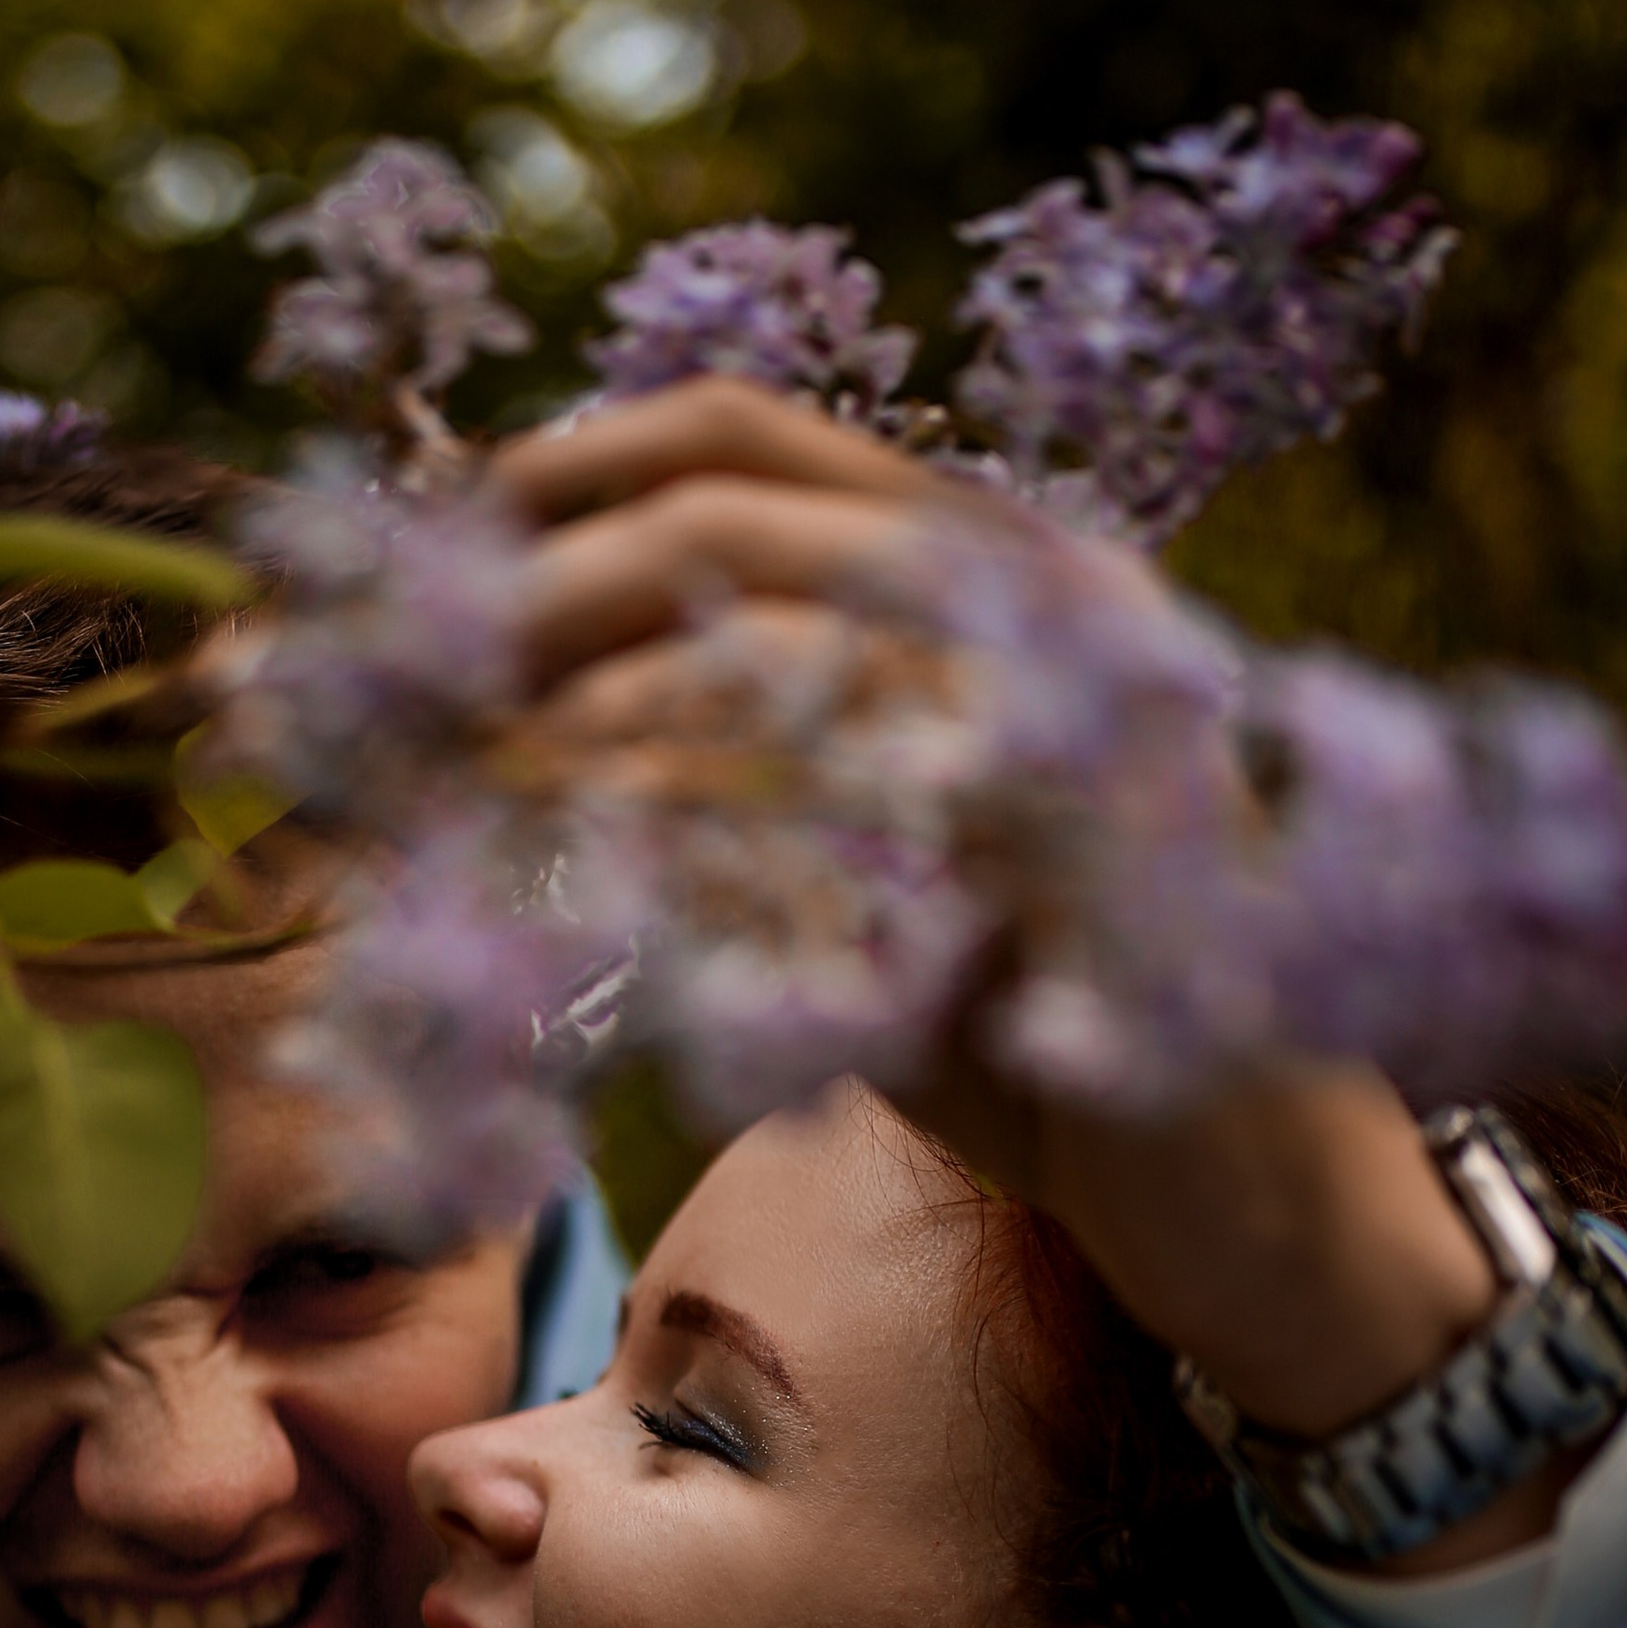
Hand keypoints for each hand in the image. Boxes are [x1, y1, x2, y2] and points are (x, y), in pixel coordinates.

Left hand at [489, 385, 1580, 1562]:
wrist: (1245, 1193)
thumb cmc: (1039, 1040)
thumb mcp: (853, 878)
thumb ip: (727, 781)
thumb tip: (499, 743)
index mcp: (986, 562)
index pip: (741, 434)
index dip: (554, 476)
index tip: (405, 570)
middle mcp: (1039, 590)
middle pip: (729, 512)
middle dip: (521, 596)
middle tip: (381, 698)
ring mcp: (1068, 701)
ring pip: (767, 637)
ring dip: (569, 717)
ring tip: (442, 802)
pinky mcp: (1074, 844)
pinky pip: (835, 800)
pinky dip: (679, 836)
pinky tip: (572, 894)